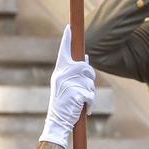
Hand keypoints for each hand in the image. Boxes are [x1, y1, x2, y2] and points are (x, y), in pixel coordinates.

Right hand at [40, 28, 95, 147]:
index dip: (67, 39)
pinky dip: (90, 104)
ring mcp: (69, 84)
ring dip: (90, 93)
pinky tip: (83, 110)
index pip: (63, 51)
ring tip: (80, 102)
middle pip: (85, 67)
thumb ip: (75, 72)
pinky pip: (91, 95)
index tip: (69, 27)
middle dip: (89, 77)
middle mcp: (62, 75)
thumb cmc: (63, 104)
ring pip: (90, 82)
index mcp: (59, 72)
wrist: (57, 121)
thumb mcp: (66, 86)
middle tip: (84, 90)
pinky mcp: (77, 93)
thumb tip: (86, 58)